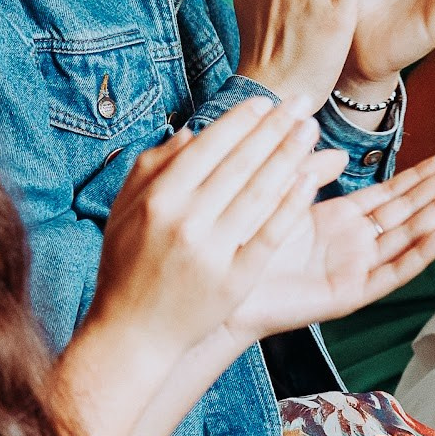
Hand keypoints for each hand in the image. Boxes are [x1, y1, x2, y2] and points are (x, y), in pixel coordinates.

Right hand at [82, 99, 342, 362]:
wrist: (133, 333)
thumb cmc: (126, 268)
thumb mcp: (124, 211)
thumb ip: (151, 168)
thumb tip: (189, 133)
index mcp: (158, 199)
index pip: (207, 148)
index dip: (239, 122)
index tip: (263, 102)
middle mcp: (185, 221)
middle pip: (239, 164)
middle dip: (273, 128)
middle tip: (301, 102)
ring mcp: (212, 251)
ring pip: (259, 193)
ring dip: (289, 157)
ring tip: (310, 131)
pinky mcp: (235, 279)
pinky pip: (270, 234)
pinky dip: (291, 205)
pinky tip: (310, 181)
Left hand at [225, 149, 434, 337]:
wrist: (220, 286)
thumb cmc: (244, 243)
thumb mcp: (280, 197)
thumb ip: (308, 173)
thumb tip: (339, 152)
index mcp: (341, 220)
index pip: (395, 192)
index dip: (426, 174)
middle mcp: (355, 244)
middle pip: (411, 210)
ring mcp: (355, 269)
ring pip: (409, 236)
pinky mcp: (349, 294)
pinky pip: (390, 272)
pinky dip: (419, 253)